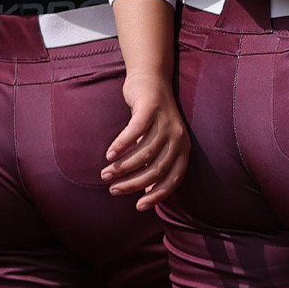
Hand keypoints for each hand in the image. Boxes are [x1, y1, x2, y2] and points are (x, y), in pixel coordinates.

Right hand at [101, 71, 188, 210]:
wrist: (150, 80)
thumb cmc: (151, 118)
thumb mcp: (157, 143)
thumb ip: (155, 163)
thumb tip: (147, 191)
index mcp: (183, 148)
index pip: (173, 179)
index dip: (157, 195)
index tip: (139, 207)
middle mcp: (178, 136)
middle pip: (156, 169)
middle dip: (133, 184)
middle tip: (113, 189)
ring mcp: (165, 122)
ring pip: (144, 153)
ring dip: (122, 167)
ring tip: (105, 174)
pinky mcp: (151, 108)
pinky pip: (135, 132)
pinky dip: (121, 145)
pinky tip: (109, 154)